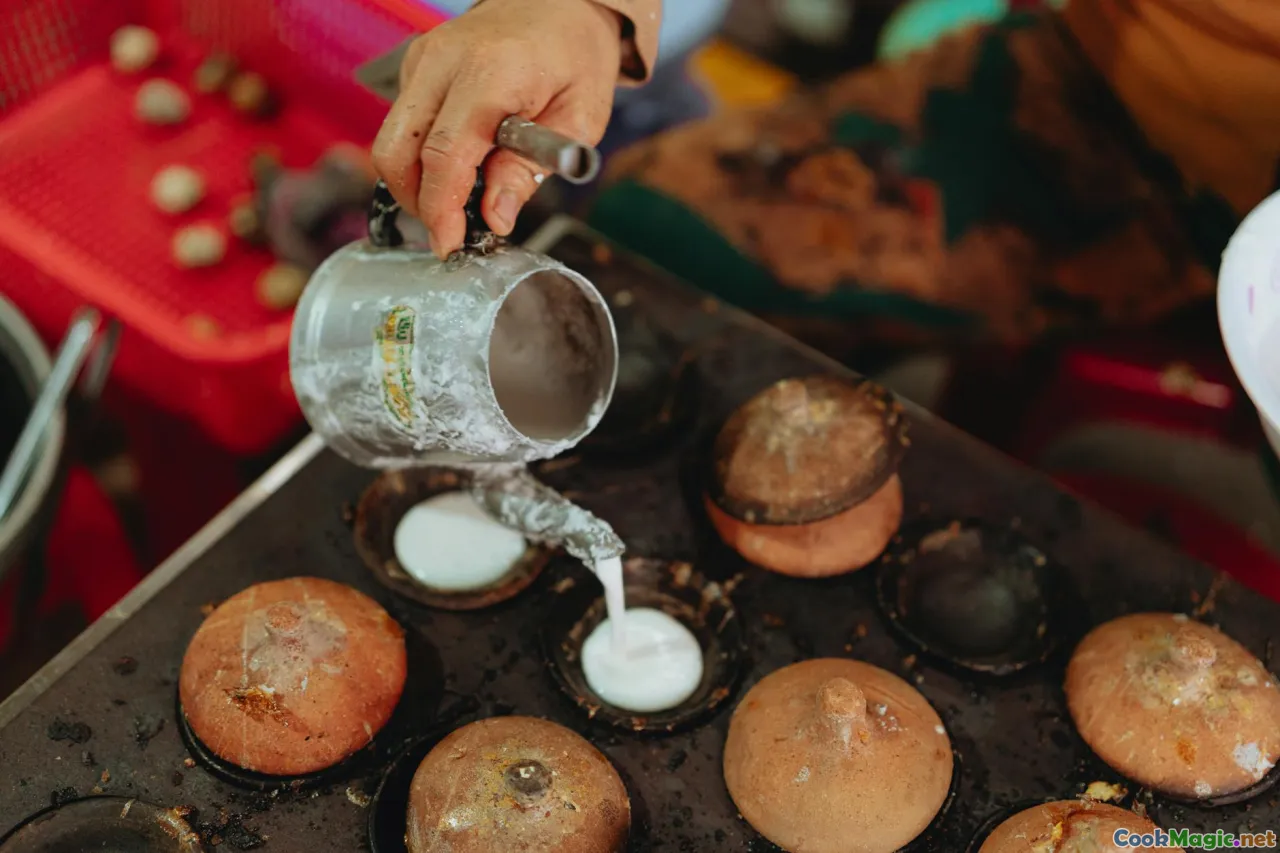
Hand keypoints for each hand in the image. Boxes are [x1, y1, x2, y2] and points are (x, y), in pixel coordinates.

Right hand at [372, 0, 622, 257]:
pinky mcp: (415, 65)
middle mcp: (443, 61)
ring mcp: (422, 59)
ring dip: (414, 183)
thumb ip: (531, 169)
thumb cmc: (575, 56)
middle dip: (417, 203)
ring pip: (390, 141)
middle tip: (449, 230)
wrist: (559, 1)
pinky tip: (455, 166)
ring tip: (456, 201)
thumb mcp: (578, 118)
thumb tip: (494, 217)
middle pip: (397, 150)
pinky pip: (400, 126)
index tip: (448, 244)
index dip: (440, 208)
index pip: (444, 153)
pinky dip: (418, 157)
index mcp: (491, 72)